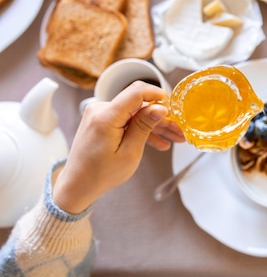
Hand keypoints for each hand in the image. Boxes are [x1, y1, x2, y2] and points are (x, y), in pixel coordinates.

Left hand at [53, 81, 184, 213]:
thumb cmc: (101, 174)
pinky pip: (126, 120)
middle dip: (161, 118)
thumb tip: (160, 107)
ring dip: (155, 126)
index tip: (173, 106)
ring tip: (174, 139)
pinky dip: (141, 130)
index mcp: (106, 116)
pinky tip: (159, 143)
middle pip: (139, 105)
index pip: (137, 92)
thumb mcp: (129, 152)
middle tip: (179, 131)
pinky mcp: (101, 121)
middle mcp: (100, 110)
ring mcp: (100, 115)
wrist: (78, 185)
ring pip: (135, 114)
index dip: (158, 95)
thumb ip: (144, 126)